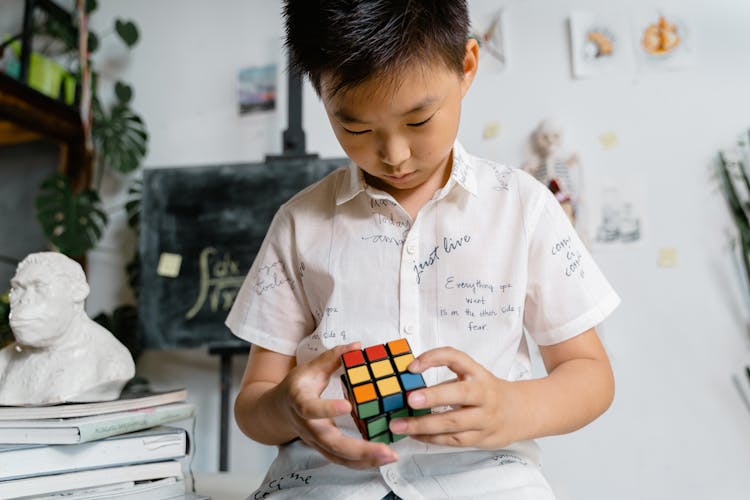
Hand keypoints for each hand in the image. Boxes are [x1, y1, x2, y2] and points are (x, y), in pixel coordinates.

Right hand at [278, 342, 398, 468]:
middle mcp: (309, 427)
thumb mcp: (310, 368)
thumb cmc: (296, 387)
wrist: (278, 411)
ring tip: (390, 456)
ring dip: (365, 460)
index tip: (347, 405)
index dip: (327, 409)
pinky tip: (383, 458)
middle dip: (359, 449)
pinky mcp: (325, 449)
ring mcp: (316, 442)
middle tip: (385, 449)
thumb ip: (332, 357)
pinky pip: (343, 461)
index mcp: (301, 403)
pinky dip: (363, 463)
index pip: (312, 409)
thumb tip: (356, 346)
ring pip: (339, 457)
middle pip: (331, 443)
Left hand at [388, 347, 514, 448]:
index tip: (412, 367)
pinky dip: (431, 438)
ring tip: (400, 425)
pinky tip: (414, 434)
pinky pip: (452, 440)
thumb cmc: (488, 390)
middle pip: (459, 394)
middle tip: (410, 400)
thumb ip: (446, 372)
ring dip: (423, 425)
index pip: (456, 358)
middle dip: (433, 397)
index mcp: (478, 374)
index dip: (433, 359)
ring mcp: (483, 418)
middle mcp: (483, 395)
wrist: (519, 412)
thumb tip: (411, 375)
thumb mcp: (471, 373)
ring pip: (453, 423)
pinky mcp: (480, 438)